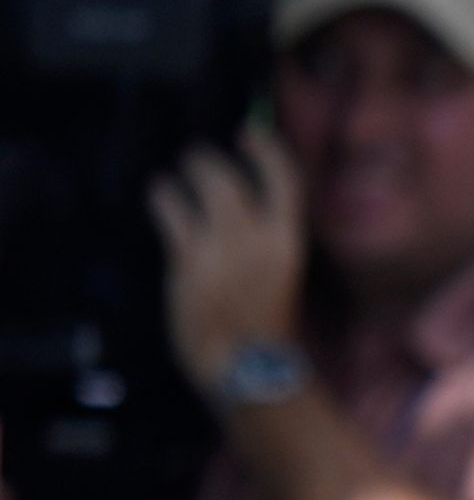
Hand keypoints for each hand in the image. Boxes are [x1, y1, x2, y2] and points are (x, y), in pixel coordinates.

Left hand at [150, 123, 306, 396]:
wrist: (245, 366)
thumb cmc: (266, 330)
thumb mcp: (278, 278)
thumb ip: (262, 246)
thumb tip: (242, 214)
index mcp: (288, 245)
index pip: (283, 181)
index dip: (266, 151)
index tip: (250, 134)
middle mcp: (257, 239)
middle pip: (232, 179)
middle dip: (209, 162)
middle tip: (198, 158)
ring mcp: (222, 249)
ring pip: (202, 189)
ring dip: (185, 175)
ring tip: (173, 176)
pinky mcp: (189, 261)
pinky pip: (172, 214)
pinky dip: (163, 198)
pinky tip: (159, 194)